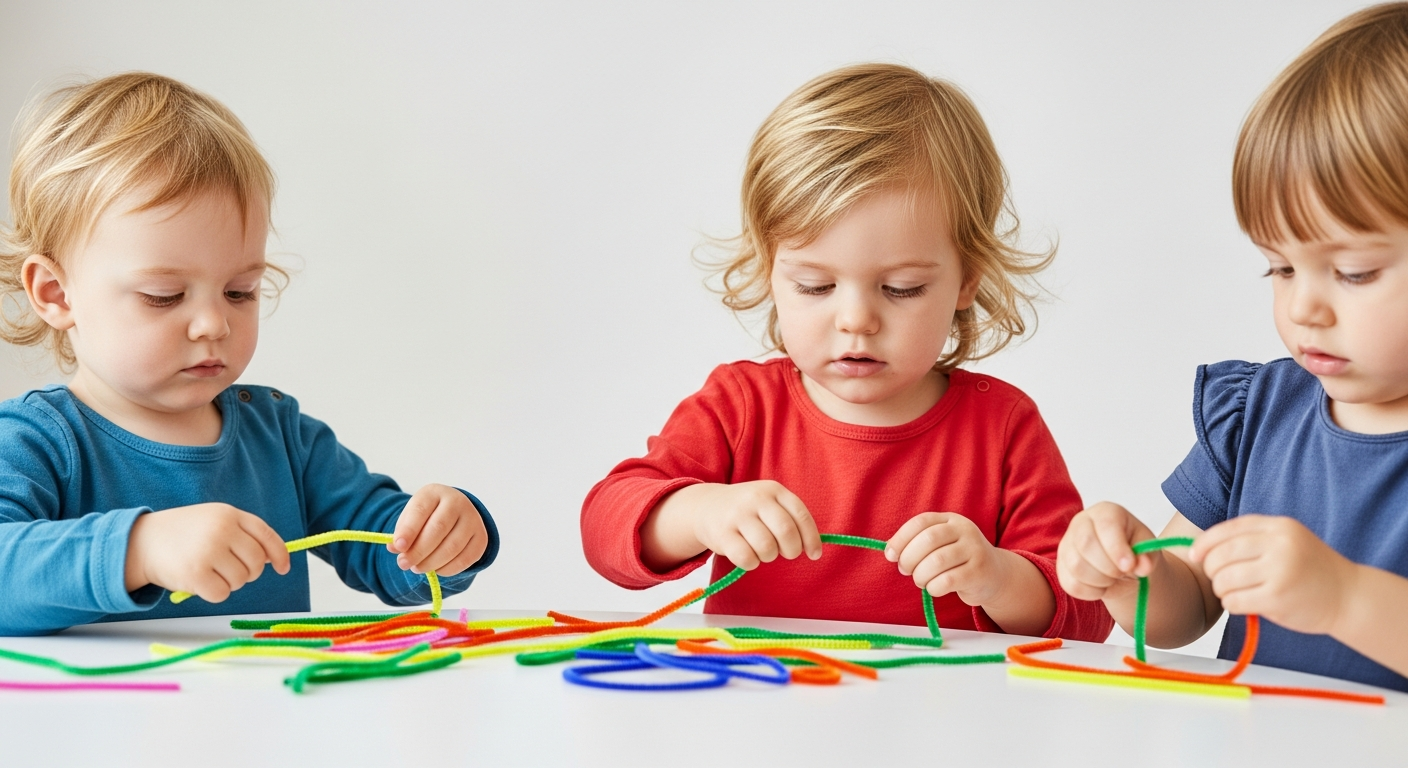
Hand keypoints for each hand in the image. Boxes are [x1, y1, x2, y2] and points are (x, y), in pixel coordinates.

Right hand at [124, 503, 290, 601]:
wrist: (141, 541)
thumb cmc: (183, 534)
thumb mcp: (213, 520)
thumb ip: (242, 534)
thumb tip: (273, 559)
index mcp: (229, 514)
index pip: (267, 536)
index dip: (279, 554)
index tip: (283, 568)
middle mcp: (222, 530)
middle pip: (257, 563)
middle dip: (248, 572)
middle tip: (229, 570)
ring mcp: (209, 551)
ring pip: (241, 580)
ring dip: (229, 583)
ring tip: (209, 572)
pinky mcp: (195, 573)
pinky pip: (223, 594)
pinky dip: (214, 593)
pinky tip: (199, 582)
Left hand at [389, 484, 488, 576]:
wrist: (454, 515)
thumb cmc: (427, 517)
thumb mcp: (411, 519)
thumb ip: (402, 532)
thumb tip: (394, 548)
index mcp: (434, 493)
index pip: (420, 511)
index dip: (408, 530)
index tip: (398, 547)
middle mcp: (457, 502)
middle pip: (438, 529)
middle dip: (418, 551)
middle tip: (404, 564)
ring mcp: (473, 519)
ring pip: (452, 547)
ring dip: (431, 563)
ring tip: (417, 568)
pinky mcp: (481, 538)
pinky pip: (465, 559)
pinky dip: (447, 569)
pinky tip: (435, 569)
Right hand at [683, 481, 822, 570]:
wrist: (706, 506)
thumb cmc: (748, 511)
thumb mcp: (769, 503)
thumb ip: (790, 519)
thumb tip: (814, 549)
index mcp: (773, 490)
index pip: (800, 515)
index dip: (811, 538)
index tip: (814, 554)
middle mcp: (756, 499)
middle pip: (786, 532)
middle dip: (792, 550)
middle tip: (786, 553)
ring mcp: (737, 515)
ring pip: (767, 548)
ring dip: (769, 556)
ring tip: (763, 551)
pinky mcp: (722, 534)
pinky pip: (747, 558)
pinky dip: (752, 563)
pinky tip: (748, 555)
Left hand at [886, 512, 1008, 605]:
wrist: (995, 575)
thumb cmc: (958, 560)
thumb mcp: (942, 544)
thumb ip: (919, 543)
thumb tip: (891, 551)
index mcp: (950, 520)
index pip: (921, 522)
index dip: (901, 538)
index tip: (890, 555)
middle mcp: (965, 530)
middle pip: (928, 540)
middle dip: (909, 558)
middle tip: (905, 570)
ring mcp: (975, 550)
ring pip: (937, 561)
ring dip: (920, 575)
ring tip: (920, 580)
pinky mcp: (979, 572)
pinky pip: (948, 580)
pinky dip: (934, 587)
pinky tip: (934, 588)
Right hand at [1056, 501, 1157, 601]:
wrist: (1120, 565)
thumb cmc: (1133, 550)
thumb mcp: (1147, 549)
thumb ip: (1148, 556)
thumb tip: (1143, 566)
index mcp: (1105, 512)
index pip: (1106, 526)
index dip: (1117, 548)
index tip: (1129, 566)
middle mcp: (1081, 523)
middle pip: (1085, 544)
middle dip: (1108, 566)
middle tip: (1122, 573)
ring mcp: (1067, 545)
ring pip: (1076, 566)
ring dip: (1101, 580)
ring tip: (1113, 578)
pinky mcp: (1061, 567)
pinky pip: (1071, 585)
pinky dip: (1091, 592)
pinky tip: (1102, 585)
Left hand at [1191, 515, 1355, 633]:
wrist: (1349, 596)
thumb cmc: (1311, 570)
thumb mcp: (1287, 540)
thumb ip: (1252, 538)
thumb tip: (1203, 547)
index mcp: (1279, 527)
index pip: (1227, 530)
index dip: (1205, 543)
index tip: (1195, 555)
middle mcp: (1279, 545)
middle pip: (1221, 555)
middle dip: (1212, 569)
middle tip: (1219, 578)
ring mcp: (1279, 572)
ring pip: (1224, 579)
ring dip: (1221, 589)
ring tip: (1234, 591)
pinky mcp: (1277, 598)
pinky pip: (1234, 600)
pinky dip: (1231, 603)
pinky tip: (1242, 603)